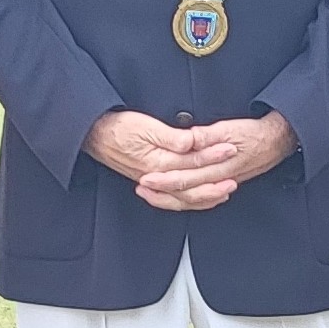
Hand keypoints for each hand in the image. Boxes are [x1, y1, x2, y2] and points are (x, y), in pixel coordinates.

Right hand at [84, 110, 237, 206]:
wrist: (94, 135)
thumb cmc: (117, 128)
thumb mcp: (145, 126)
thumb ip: (171, 137)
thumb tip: (192, 142)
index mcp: (157, 163)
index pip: (192, 162)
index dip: (213, 155)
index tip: (231, 147)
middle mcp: (156, 177)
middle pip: (192, 186)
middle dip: (215, 180)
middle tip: (235, 175)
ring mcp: (153, 182)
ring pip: (185, 198)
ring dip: (206, 195)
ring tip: (226, 190)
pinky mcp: (150, 181)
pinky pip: (174, 200)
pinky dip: (191, 201)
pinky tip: (201, 197)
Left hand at [136, 112, 295, 211]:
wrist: (277, 141)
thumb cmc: (253, 133)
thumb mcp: (230, 128)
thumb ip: (208, 135)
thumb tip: (189, 138)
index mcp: (218, 166)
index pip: (185, 177)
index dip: (164, 180)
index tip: (146, 178)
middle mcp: (219, 179)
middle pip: (186, 192)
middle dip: (162, 193)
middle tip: (141, 188)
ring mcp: (222, 183)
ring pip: (193, 199)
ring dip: (170, 198)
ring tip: (152, 194)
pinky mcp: (224, 183)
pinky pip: (203, 198)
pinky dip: (187, 200)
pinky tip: (175, 198)